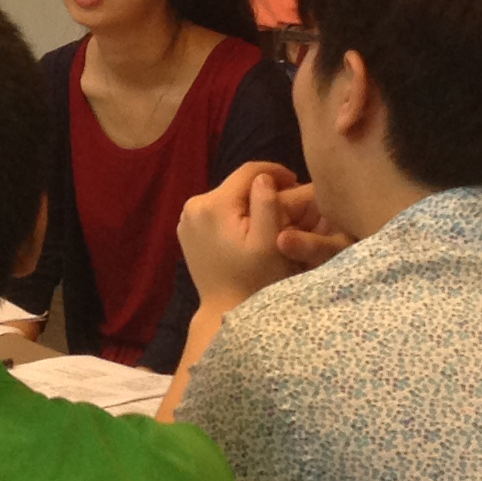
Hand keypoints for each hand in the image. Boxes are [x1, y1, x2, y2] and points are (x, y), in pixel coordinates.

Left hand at [176, 164, 342, 310]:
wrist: (224, 309)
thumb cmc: (253, 279)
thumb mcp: (268, 242)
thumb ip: (267, 204)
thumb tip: (265, 177)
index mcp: (213, 204)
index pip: (247, 171)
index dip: (274, 171)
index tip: (295, 180)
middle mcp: (193, 205)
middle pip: (235, 184)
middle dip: (261, 188)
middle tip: (286, 198)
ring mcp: (186, 218)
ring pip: (225, 196)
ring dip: (247, 201)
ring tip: (269, 213)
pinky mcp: (186, 230)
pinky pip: (214, 210)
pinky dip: (232, 213)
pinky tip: (247, 227)